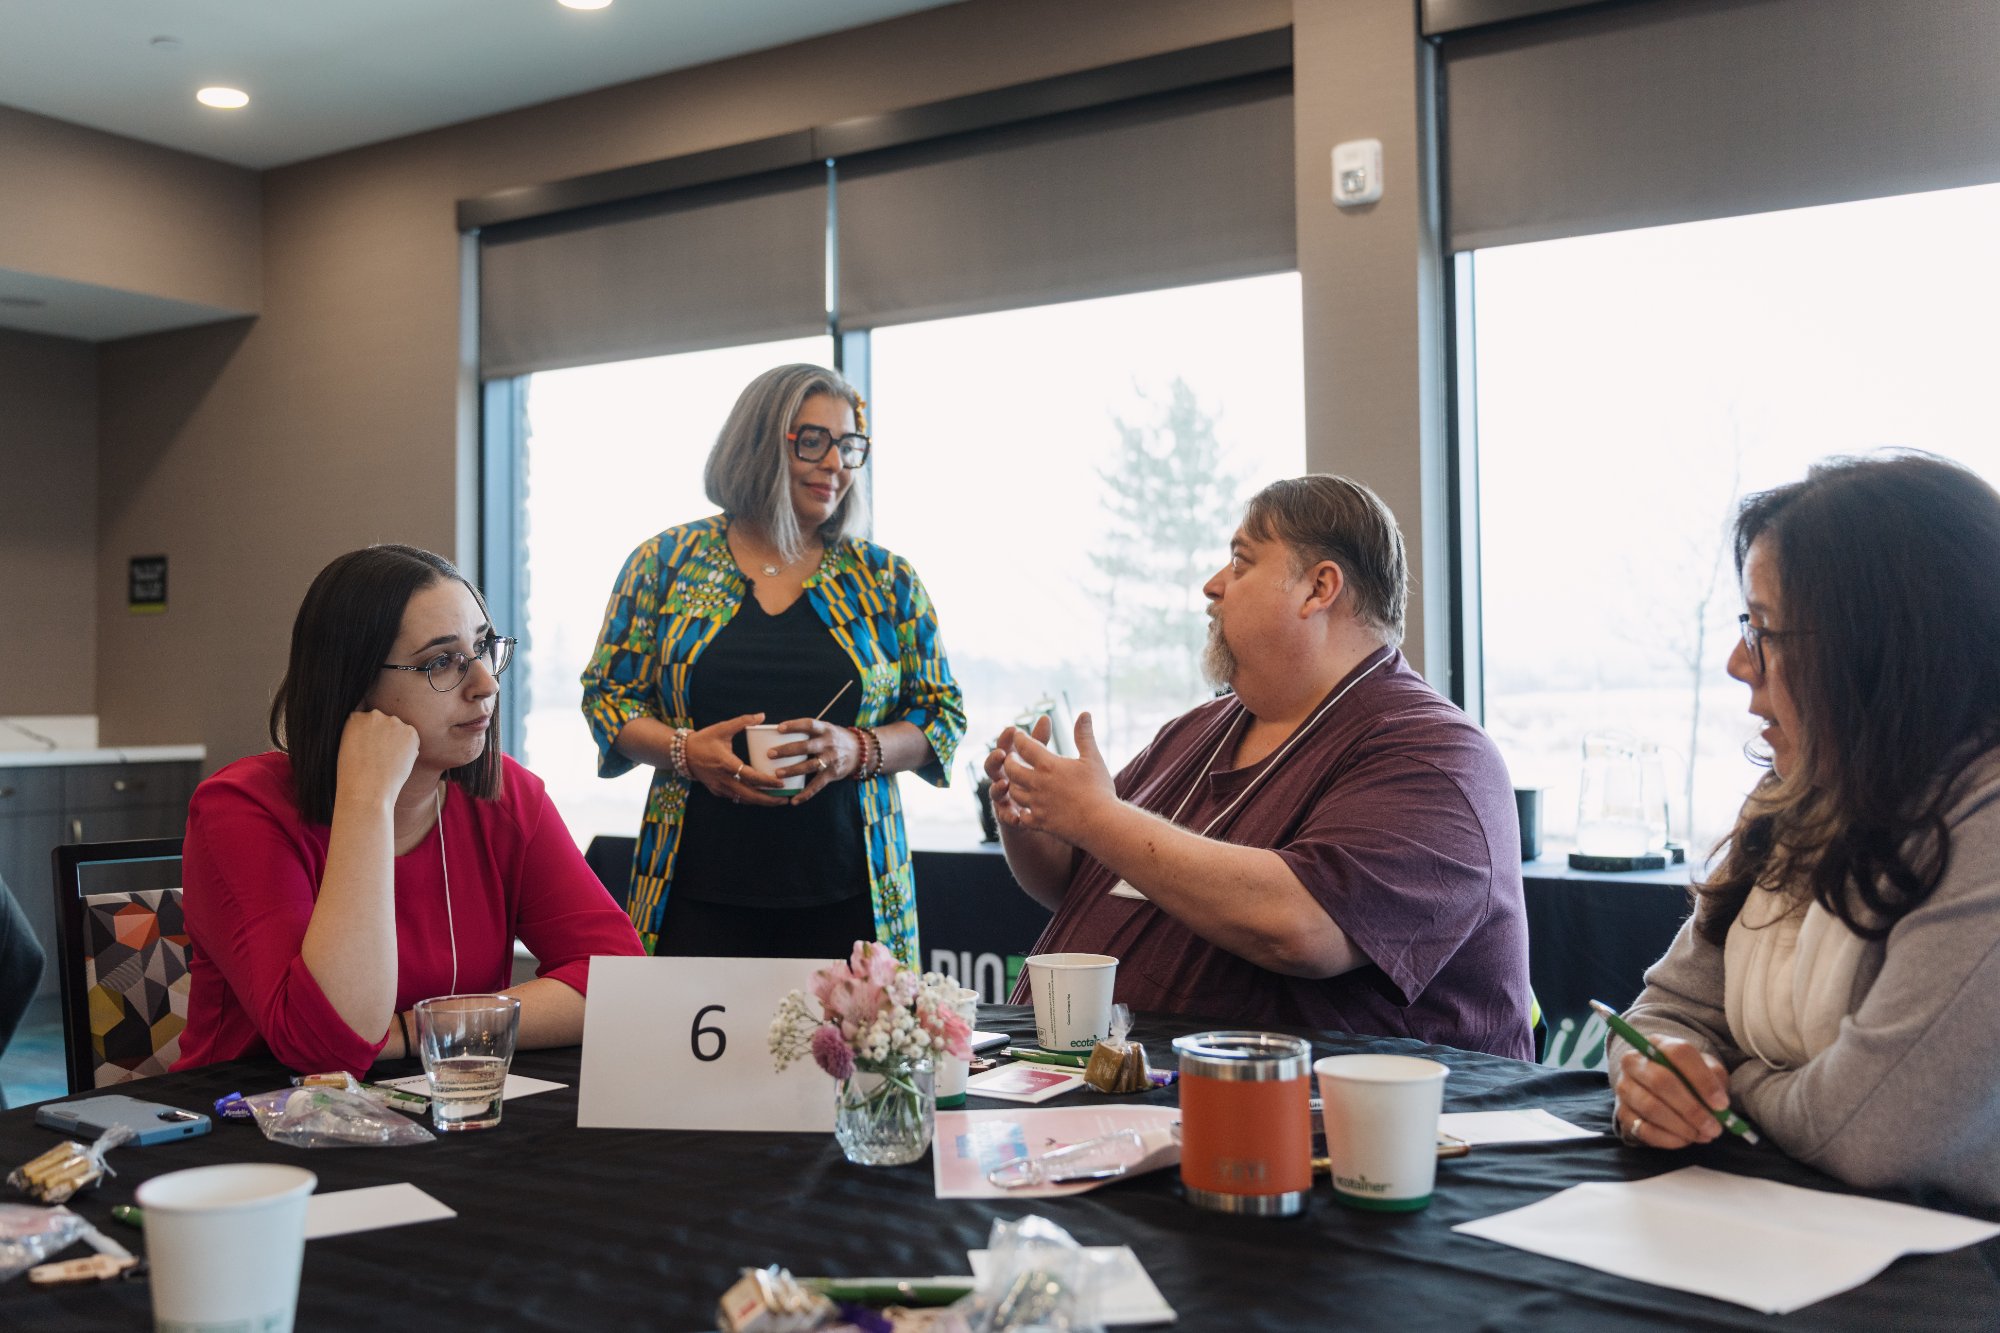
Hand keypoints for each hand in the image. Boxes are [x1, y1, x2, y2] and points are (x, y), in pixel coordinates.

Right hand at [337, 709, 420, 805]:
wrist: (367, 789)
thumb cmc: (353, 775)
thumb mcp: (347, 747)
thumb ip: (360, 734)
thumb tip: (377, 734)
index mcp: (354, 717)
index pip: (367, 721)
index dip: (370, 737)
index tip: (369, 749)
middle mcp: (374, 715)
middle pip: (384, 723)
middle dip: (385, 737)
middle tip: (380, 757)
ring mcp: (393, 722)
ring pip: (399, 730)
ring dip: (397, 742)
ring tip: (388, 761)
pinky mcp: (410, 732)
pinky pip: (412, 739)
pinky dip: (409, 749)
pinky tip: (398, 762)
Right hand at [685, 713, 789, 806]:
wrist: (682, 753)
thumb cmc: (703, 740)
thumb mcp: (722, 728)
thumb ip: (743, 721)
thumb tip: (762, 715)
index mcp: (727, 763)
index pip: (751, 777)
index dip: (767, 781)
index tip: (781, 782)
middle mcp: (724, 779)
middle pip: (750, 795)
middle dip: (768, 800)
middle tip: (784, 799)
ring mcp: (719, 787)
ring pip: (743, 799)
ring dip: (760, 802)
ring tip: (776, 800)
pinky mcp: (716, 790)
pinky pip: (735, 798)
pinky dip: (748, 799)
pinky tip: (759, 797)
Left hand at [767, 717, 861, 804]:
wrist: (860, 751)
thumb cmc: (835, 738)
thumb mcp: (826, 729)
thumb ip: (808, 731)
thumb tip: (778, 732)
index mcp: (825, 730)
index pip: (809, 725)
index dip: (795, 725)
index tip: (779, 728)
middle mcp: (828, 744)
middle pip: (806, 746)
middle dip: (787, 750)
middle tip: (770, 754)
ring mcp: (831, 759)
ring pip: (810, 766)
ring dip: (793, 770)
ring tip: (777, 774)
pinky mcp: (832, 774)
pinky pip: (817, 785)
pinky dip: (806, 794)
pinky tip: (794, 800)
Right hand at [982, 715, 1049, 820]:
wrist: (1039, 817)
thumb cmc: (1036, 784)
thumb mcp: (1038, 762)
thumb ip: (1039, 742)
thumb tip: (1044, 716)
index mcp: (1009, 764)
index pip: (1004, 747)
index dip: (1005, 738)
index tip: (1012, 728)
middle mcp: (1001, 779)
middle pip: (992, 767)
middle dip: (994, 760)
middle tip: (1002, 754)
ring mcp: (1002, 798)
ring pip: (994, 792)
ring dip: (997, 787)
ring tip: (1005, 784)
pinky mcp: (1008, 817)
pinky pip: (1005, 817)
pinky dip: (1009, 816)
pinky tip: (1016, 816)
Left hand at [994, 712, 1115, 844]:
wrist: (1101, 823)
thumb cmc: (1099, 788)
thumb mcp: (1092, 758)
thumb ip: (1084, 736)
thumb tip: (1084, 713)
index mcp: (1048, 765)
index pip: (1025, 746)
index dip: (1019, 738)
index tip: (1018, 734)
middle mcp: (1037, 783)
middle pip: (1012, 769)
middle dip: (1009, 761)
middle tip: (1011, 757)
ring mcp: (1036, 804)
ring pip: (1014, 792)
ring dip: (1013, 784)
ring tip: (1015, 781)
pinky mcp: (1039, 822)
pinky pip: (1022, 816)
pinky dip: (1020, 812)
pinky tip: (1023, 809)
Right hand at [1614, 1036, 1728, 1147]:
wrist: (1658, 1088)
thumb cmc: (1688, 1077)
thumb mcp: (1707, 1070)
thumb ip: (1715, 1080)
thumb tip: (1719, 1105)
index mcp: (1658, 1044)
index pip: (1678, 1053)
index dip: (1702, 1079)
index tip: (1721, 1104)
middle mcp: (1634, 1061)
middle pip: (1661, 1081)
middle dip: (1692, 1109)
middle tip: (1713, 1127)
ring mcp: (1624, 1087)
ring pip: (1651, 1107)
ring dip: (1681, 1126)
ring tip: (1702, 1135)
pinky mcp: (1621, 1113)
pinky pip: (1643, 1129)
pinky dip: (1668, 1139)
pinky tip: (1685, 1140)